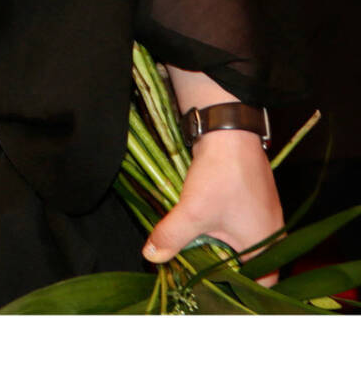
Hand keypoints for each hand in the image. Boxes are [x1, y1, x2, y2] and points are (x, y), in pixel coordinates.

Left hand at [142, 129, 282, 282]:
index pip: (256, 286)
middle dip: (216, 267)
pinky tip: (194, 226)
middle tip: (190, 271)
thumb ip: (171, 238)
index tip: (205, 288)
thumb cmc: (220, 176)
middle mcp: (271, 237)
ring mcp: (260, 217)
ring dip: (213, 246)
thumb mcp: (192, 212)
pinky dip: (214, 229)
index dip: (231, 289)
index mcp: (268, 249)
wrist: (227, 131)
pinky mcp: (248, 201)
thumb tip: (150, 257)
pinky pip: (231, 226)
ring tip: (188, 250)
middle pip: (243, 266)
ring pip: (235, 244)